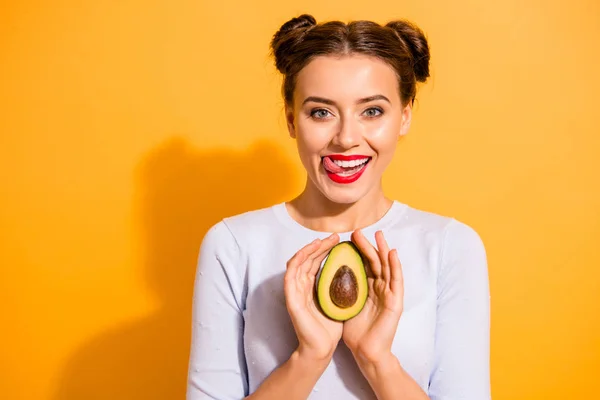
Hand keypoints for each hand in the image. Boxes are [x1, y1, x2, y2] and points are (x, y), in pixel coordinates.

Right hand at [284, 234, 342, 361]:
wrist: (321, 349)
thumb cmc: (330, 329)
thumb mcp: (338, 301)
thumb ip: (340, 287)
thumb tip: (354, 271)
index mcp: (311, 287)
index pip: (316, 262)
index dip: (326, 249)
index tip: (340, 241)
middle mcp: (301, 286)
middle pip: (308, 259)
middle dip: (321, 245)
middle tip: (335, 237)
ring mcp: (294, 291)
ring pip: (298, 262)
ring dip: (309, 249)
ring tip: (323, 241)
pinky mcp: (291, 298)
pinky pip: (290, 275)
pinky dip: (297, 260)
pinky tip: (308, 252)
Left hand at [342, 230, 403, 365]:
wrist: (366, 352)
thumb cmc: (355, 332)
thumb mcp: (345, 304)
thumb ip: (341, 289)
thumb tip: (326, 275)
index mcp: (368, 289)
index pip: (362, 264)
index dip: (356, 251)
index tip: (347, 238)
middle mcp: (380, 288)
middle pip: (374, 262)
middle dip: (367, 245)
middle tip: (358, 231)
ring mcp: (389, 294)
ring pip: (387, 267)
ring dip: (382, 250)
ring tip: (378, 235)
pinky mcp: (395, 302)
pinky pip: (397, 280)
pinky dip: (395, 266)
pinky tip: (392, 253)